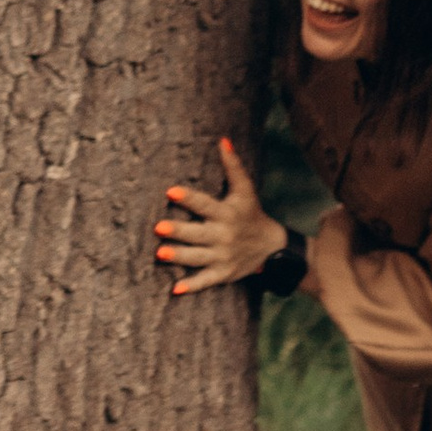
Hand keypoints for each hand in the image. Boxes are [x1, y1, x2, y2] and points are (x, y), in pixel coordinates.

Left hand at [156, 137, 285, 295]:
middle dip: (179, 231)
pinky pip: (206, 281)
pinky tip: (174, 290)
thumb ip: (233, 167)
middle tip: (158, 227)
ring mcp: (223, 257)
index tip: (170, 191)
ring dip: (179, 256)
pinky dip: (191, 287)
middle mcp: (224, 235)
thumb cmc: (251, 213)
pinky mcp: (222, 274)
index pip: (206, 204)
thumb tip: (223, 140)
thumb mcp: (245, 190)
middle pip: (198, 233)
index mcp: (227, 213)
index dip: (189, 198)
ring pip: (197, 257)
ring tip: (159, 254)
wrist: (273, 248)